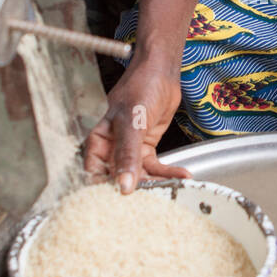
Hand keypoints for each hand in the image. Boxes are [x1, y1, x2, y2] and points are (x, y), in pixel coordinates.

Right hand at [83, 58, 189, 191]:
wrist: (162, 71)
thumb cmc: (140, 86)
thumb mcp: (133, 121)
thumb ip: (127, 154)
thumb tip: (123, 184)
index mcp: (98, 142)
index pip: (94, 175)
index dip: (104, 191)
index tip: (120, 204)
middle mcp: (111, 149)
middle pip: (118, 179)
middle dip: (135, 190)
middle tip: (152, 200)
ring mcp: (129, 149)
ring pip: (139, 176)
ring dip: (156, 183)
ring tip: (173, 188)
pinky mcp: (146, 148)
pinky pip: (155, 167)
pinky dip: (168, 172)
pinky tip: (182, 176)